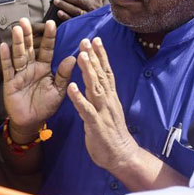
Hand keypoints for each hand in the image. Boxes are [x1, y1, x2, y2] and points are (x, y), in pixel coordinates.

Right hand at [0, 18, 75, 142]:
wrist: (32, 122)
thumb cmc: (46, 106)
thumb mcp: (59, 90)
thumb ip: (63, 74)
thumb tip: (72, 58)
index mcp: (44, 67)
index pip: (47, 49)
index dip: (49, 37)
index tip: (51, 23)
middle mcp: (31, 67)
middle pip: (29, 48)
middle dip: (28, 34)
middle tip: (26, 20)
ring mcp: (20, 73)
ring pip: (18, 55)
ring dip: (17, 42)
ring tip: (16, 29)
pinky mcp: (10, 82)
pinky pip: (8, 68)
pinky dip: (5, 58)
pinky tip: (3, 46)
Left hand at [53, 0, 102, 20]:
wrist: (102, 27)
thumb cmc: (94, 11)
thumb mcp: (94, 1)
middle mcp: (94, 7)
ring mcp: (89, 16)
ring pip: (76, 10)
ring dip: (64, 5)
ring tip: (56, 1)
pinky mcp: (84, 25)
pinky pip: (73, 20)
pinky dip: (65, 16)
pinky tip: (59, 12)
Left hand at [66, 37, 137, 171]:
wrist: (121, 155)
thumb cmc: (112, 133)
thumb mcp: (108, 109)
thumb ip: (103, 95)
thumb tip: (98, 80)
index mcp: (110, 96)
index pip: (107, 71)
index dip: (101, 55)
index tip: (96, 39)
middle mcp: (108, 100)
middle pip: (101, 75)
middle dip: (93, 57)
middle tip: (86, 40)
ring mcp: (102, 111)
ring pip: (95, 88)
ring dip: (88, 71)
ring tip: (80, 56)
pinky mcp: (96, 124)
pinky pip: (86, 109)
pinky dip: (79, 98)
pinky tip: (72, 87)